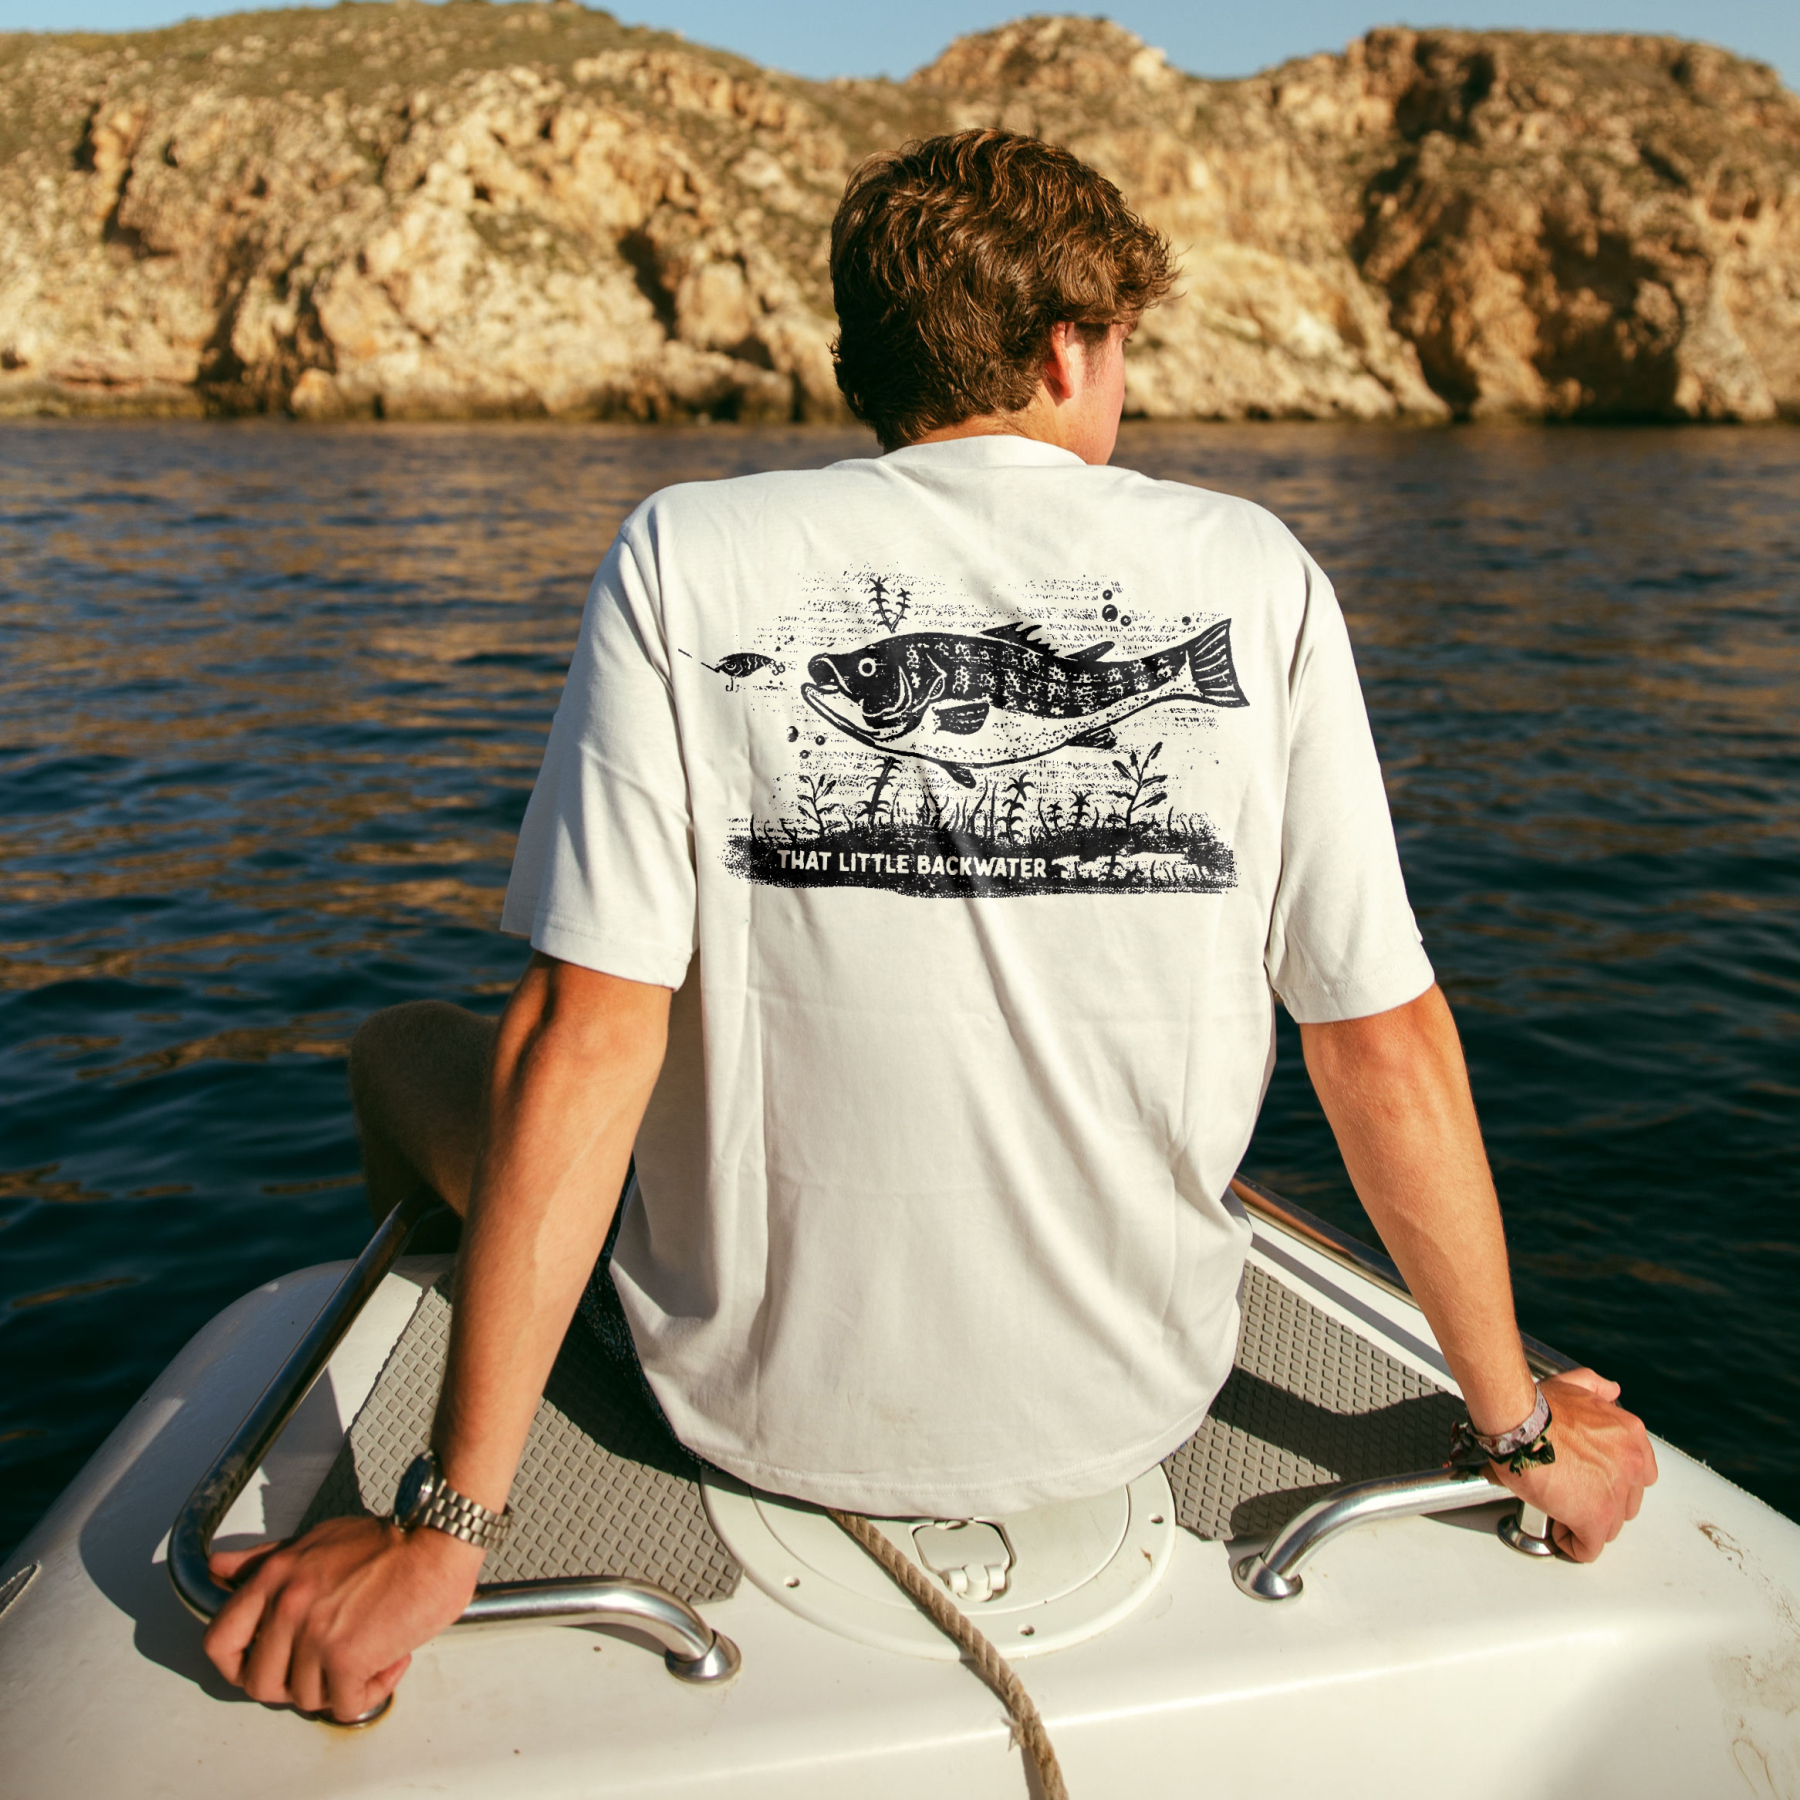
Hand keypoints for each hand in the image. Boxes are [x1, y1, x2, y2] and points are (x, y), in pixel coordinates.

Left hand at [204, 1516, 482, 1720]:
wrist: (436, 1539)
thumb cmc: (386, 1540)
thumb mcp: (315, 1540)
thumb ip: (263, 1560)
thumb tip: (220, 1567)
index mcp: (275, 1577)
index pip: (220, 1641)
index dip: (235, 1664)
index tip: (257, 1666)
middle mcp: (287, 1605)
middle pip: (261, 1684)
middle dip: (294, 1684)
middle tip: (325, 1668)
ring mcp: (315, 1633)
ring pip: (306, 1698)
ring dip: (339, 1686)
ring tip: (368, 1656)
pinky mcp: (347, 1656)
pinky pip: (346, 1705)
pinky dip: (370, 1693)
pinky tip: (388, 1662)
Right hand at [1489, 1368, 1657, 1562]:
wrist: (1519, 1420)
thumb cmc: (1538, 1404)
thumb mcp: (1576, 1384)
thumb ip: (1598, 1387)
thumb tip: (1611, 1390)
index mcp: (1630, 1435)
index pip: (1639, 1473)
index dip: (1611, 1480)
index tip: (1588, 1481)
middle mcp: (1632, 1464)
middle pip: (1625, 1503)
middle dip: (1600, 1502)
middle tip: (1571, 1496)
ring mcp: (1615, 1492)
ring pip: (1609, 1526)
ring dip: (1587, 1523)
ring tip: (1561, 1513)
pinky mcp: (1595, 1516)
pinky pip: (1590, 1547)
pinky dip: (1575, 1545)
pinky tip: (1560, 1534)